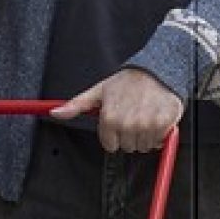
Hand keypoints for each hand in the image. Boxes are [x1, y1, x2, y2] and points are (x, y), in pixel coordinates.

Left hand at [50, 67, 183, 152]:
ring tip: (146, 115)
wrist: (157, 71)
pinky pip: (160, 142)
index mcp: (109, 118)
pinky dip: (160, 133)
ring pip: (143, 147)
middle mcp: (127, 124)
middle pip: (127, 147)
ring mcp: (146, 125)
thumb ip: (76, 105)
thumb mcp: (98, 91)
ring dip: (146, 135)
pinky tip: (157, 118)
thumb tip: (55, 113)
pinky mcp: (164, 124)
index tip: (121, 119)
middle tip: (134, 115)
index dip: (115, 134)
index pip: (111, 146)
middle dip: (130, 134)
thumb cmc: (127, 81)